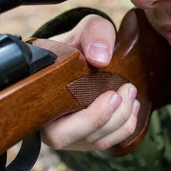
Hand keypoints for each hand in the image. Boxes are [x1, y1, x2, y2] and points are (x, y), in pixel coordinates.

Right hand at [40, 14, 140, 150]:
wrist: (81, 53)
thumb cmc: (77, 43)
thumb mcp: (86, 28)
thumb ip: (93, 33)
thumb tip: (100, 58)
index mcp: (36, 99)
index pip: (53, 128)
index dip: (87, 119)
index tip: (111, 95)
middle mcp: (45, 122)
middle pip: (70, 139)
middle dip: (104, 119)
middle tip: (126, 92)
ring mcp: (65, 133)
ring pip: (92, 142)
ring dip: (119, 121)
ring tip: (131, 92)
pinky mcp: (82, 136)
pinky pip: (104, 142)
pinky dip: (124, 127)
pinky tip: (133, 106)